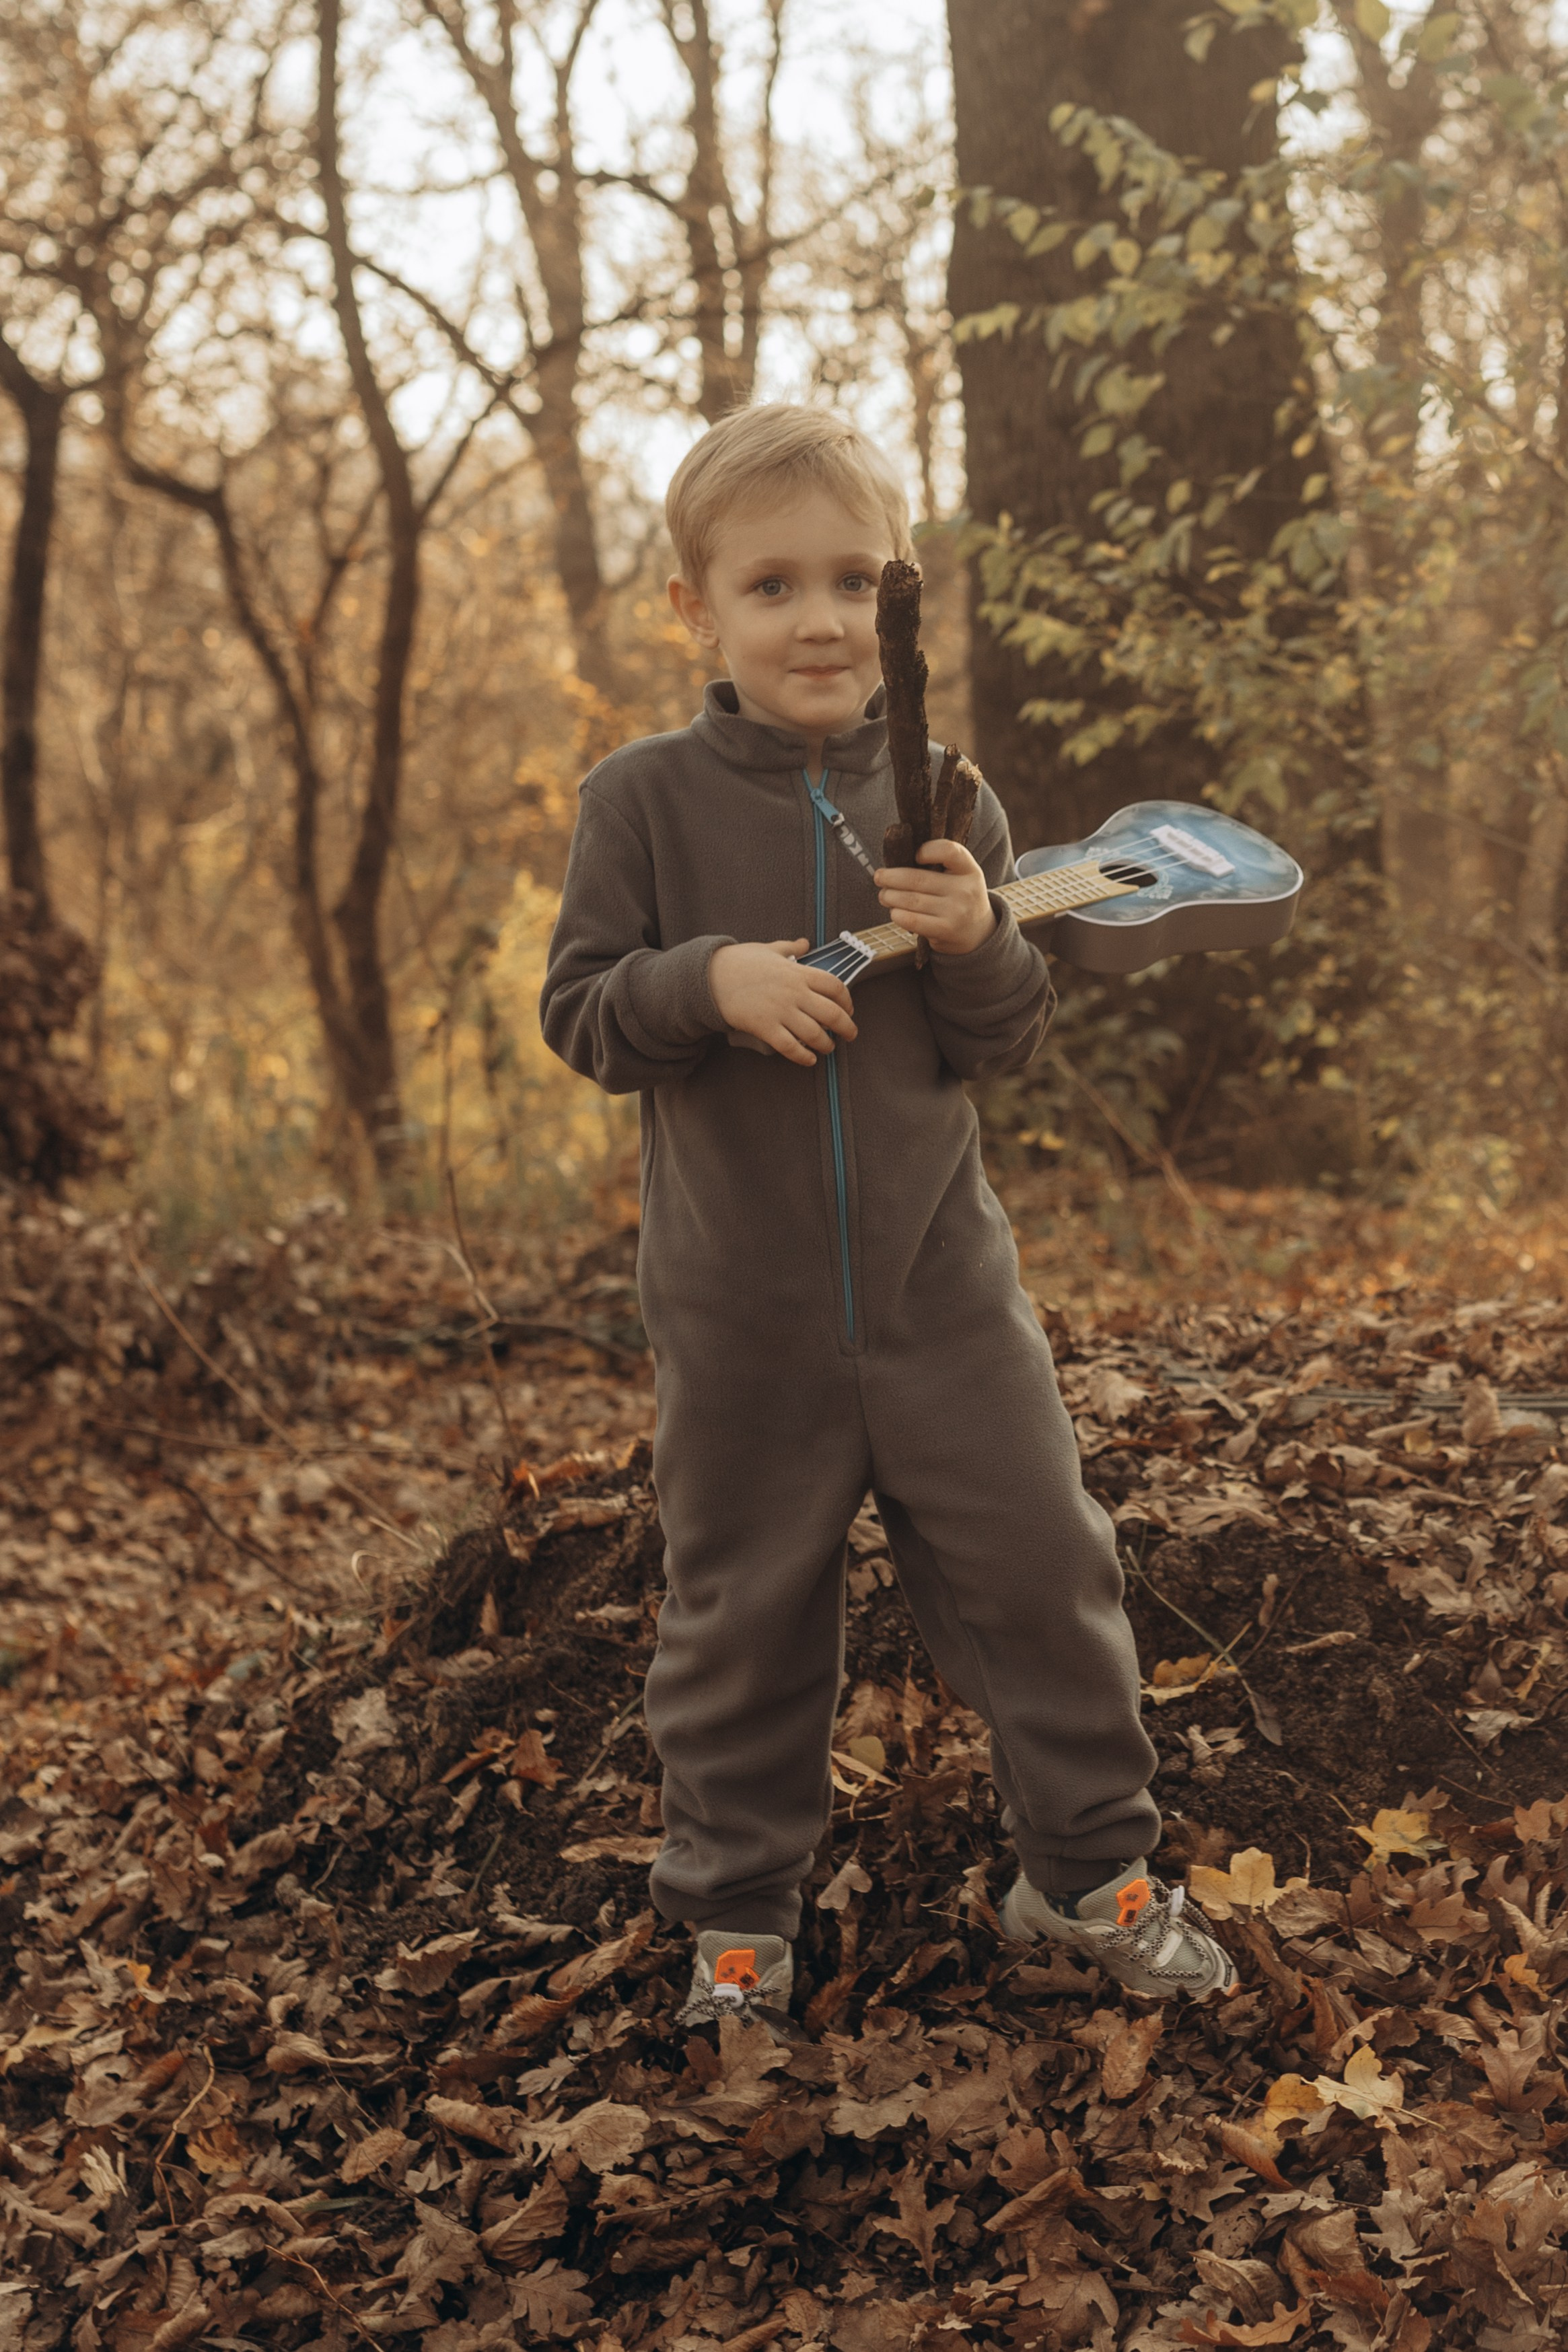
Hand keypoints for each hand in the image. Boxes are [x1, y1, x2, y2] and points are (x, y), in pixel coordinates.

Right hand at [709, 938, 857, 1067]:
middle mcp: (794, 992)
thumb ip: (790, 947)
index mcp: (798, 972)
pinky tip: (810, 1059)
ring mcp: (780, 1011)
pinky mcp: (765, 1028)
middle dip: (847, 1027)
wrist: (711, 976)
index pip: (835, 986)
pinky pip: (791, 1047)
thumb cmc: (740, 961)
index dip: (847, 1000)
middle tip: (850, 1035)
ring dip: (827, 1044)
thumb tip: (805, 943)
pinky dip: (804, 1056)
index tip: (849, 1008)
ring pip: (815, 1034)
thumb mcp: (768, 949)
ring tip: (829, 1048)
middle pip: (832, 1013)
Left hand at [875, 838, 996, 955]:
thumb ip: (940, 865)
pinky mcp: (945, 930)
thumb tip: (896, 862)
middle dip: (891, 877)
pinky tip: (894, 912)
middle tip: (879, 877)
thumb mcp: (962, 877)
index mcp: (969, 870)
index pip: (949, 851)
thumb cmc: (960, 898)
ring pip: (911, 900)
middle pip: (918, 878)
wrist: (979, 933)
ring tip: (884, 895)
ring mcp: (956, 911)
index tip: (915, 855)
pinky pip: (912, 919)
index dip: (928, 849)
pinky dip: (897, 914)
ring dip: (890, 896)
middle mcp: (965, 890)